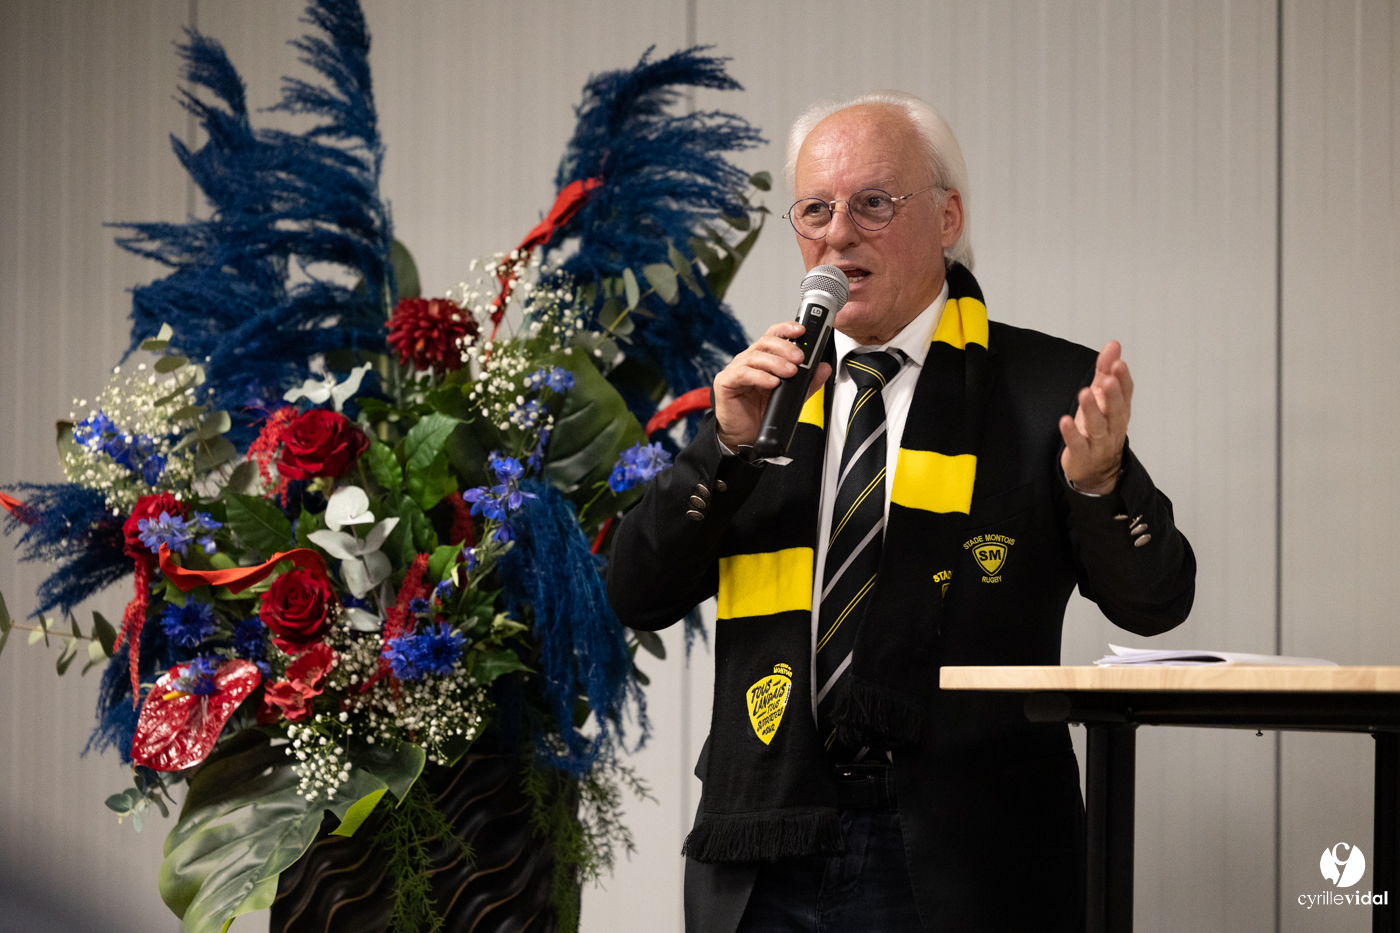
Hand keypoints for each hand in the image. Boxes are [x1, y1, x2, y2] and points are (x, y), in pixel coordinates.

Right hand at [713, 321, 831, 449]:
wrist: (745, 436)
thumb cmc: (761, 412)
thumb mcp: (791, 396)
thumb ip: (808, 382)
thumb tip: (823, 368)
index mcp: (764, 358)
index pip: (774, 336)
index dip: (786, 329)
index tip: (802, 330)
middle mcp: (749, 360)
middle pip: (765, 342)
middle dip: (785, 347)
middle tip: (800, 358)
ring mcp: (736, 369)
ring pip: (755, 356)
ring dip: (776, 362)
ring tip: (790, 372)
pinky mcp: (726, 382)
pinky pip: (743, 374)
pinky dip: (760, 376)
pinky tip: (772, 382)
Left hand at [1059, 340, 1132, 494]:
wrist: (1097, 470)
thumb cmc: (1099, 428)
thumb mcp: (1102, 398)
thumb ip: (1105, 371)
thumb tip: (1113, 344)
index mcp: (1119, 410)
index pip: (1125, 393)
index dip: (1123, 378)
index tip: (1118, 362)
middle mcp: (1112, 425)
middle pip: (1116, 409)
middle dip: (1113, 394)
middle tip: (1109, 378)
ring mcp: (1098, 442)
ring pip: (1098, 426)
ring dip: (1092, 410)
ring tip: (1085, 394)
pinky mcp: (1082, 455)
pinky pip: (1078, 444)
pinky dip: (1072, 433)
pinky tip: (1064, 421)